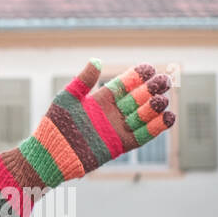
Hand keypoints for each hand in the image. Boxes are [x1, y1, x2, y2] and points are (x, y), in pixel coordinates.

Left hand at [0, 60, 174, 216]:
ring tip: (162, 99)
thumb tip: (97, 61)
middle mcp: (112, 113)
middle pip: (139, 97)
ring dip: (155, 107)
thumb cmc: (54, 126)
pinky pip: (143, 135)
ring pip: (143, 115)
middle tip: (163, 81)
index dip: (138, 76)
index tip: (148, 68)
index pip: (125, 84)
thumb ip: (82, 81)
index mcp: (101, 99)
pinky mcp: (120, 145)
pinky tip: (168, 117)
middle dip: (152, 89)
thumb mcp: (66, 100)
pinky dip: (157, 127)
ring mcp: (117, 128)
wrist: (49, 155)